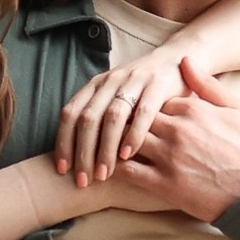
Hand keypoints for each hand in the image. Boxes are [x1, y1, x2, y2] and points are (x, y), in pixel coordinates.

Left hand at [53, 42, 198, 185]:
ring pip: (113, 116)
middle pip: (89, 118)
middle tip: (83, 180)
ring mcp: (135, 80)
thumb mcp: (116, 96)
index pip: (70, 113)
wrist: (177, 59)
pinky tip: (128, 155)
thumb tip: (74, 151)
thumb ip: (98, 116)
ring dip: (106, 148)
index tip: (62, 170)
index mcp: (96, 84)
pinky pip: (143, 112)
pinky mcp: (158, 85)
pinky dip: (133, 134)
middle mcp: (111, 80)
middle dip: (83, 152)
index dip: (63, 142)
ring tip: (104, 174)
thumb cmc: (142, 89)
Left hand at [112, 59, 239, 223]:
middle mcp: (176, 129)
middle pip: (136, 117)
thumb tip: (185, 60)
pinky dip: (116, 167)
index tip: (140, 111)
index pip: (155, 100)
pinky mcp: (164, 185)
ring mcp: (169, 157)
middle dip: (124, 121)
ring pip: (127, 142)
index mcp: (192, 109)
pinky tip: (110, 167)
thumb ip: (207, 84)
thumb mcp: (236, 108)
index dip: (147, 107)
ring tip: (105, 145)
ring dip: (114, 143)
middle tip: (111, 126)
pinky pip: (129, 172)